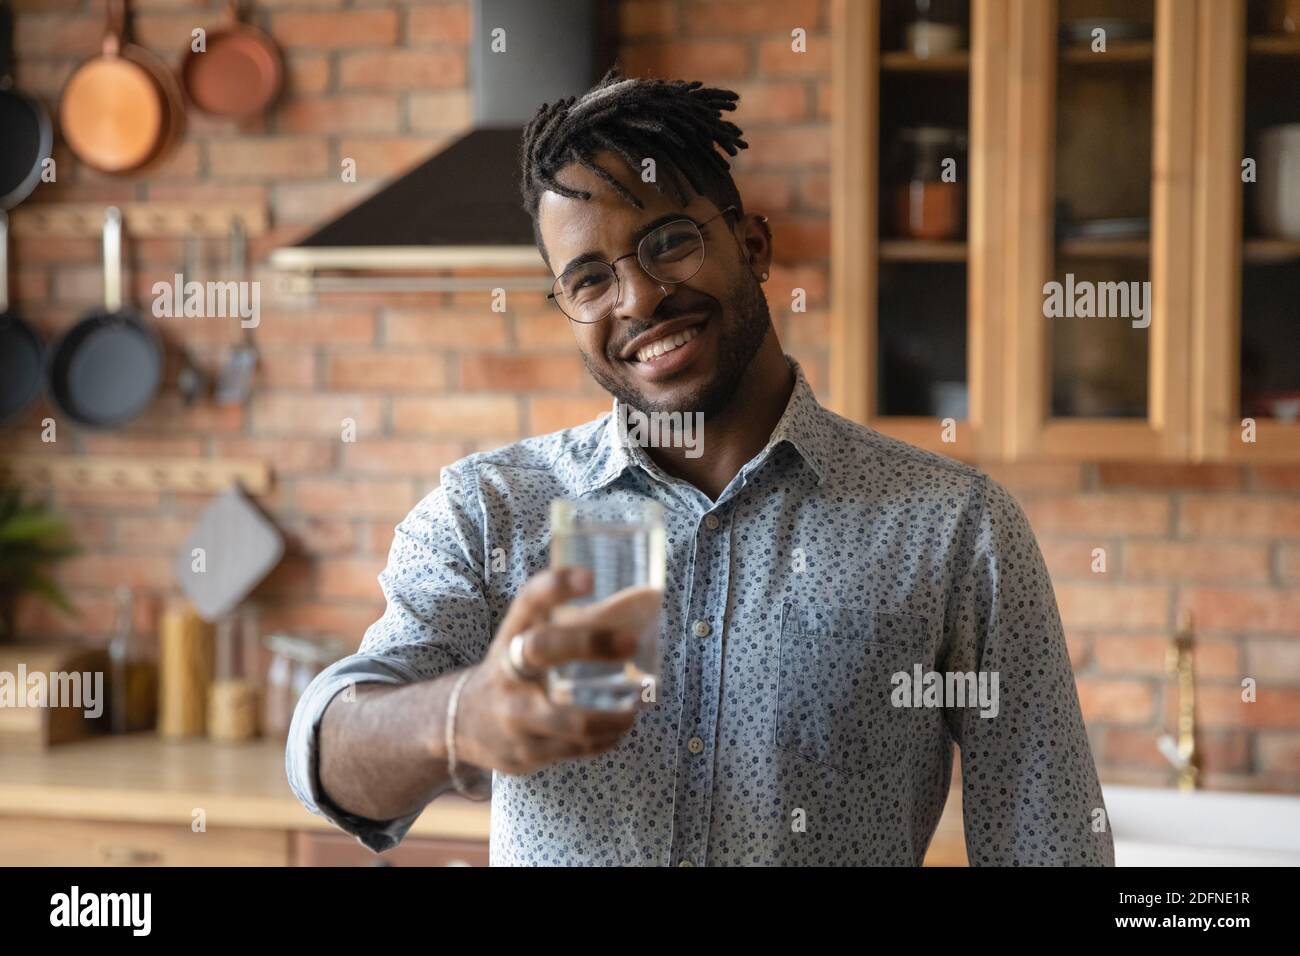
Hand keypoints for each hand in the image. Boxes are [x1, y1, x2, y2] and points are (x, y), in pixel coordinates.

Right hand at [453, 567, 643, 776]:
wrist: (461, 721)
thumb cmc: (516, 671)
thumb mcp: (530, 640)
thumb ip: (577, 622)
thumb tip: (647, 600)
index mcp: (513, 635)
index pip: (529, 602)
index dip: (557, 586)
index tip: (589, 577)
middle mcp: (508, 670)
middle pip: (544, 647)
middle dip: (591, 643)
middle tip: (632, 642)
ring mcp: (513, 714)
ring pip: (572, 719)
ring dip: (613, 715)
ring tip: (634, 710)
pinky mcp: (524, 752)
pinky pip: (574, 749)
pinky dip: (604, 741)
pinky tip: (616, 732)